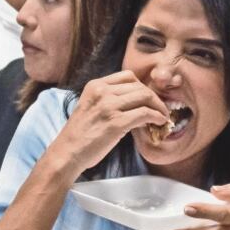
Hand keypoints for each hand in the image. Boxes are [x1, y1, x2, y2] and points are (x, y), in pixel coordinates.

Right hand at [48, 71, 168, 174]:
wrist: (67, 153)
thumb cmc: (80, 135)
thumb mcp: (91, 108)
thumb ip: (110, 100)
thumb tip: (138, 104)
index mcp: (95, 86)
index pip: (128, 76)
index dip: (143, 87)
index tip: (149, 99)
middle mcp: (102, 92)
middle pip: (140, 86)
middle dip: (154, 98)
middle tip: (161, 109)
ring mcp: (109, 106)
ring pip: (145, 97)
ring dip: (159, 107)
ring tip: (162, 117)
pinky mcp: (116, 122)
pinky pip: (145, 113)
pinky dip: (157, 116)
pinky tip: (159, 122)